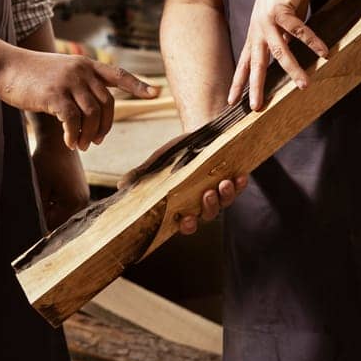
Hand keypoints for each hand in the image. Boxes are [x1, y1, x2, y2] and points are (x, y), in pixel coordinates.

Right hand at [0, 52, 155, 150]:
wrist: (5, 67)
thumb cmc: (32, 74)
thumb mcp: (61, 72)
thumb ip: (79, 84)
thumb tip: (92, 110)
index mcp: (87, 64)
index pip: (119, 75)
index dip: (139, 85)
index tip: (157, 93)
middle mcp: (82, 70)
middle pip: (107, 103)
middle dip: (105, 126)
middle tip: (96, 141)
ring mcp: (69, 82)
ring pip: (92, 114)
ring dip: (89, 134)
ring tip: (82, 145)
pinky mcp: (55, 95)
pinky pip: (73, 120)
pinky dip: (73, 135)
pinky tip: (69, 143)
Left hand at [29, 123, 90, 228]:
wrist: (58, 140)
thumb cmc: (46, 162)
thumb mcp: (39, 187)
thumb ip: (39, 210)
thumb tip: (37, 231)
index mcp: (75, 204)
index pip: (53, 226)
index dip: (38, 223)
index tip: (29, 213)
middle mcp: (83, 203)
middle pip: (58, 221)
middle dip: (45, 215)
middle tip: (35, 200)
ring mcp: (83, 197)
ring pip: (60, 213)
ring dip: (49, 208)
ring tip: (42, 191)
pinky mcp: (79, 191)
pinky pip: (64, 205)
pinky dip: (54, 201)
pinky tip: (48, 188)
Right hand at [118, 135, 247, 236]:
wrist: (197, 135)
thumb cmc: (174, 155)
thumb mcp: (156, 164)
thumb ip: (141, 175)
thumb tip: (120, 185)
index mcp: (183, 205)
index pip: (185, 224)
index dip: (187, 225)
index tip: (185, 220)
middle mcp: (203, 204)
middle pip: (208, 215)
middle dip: (209, 207)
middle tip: (207, 194)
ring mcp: (219, 193)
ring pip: (225, 202)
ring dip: (225, 195)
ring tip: (222, 183)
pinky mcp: (232, 179)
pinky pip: (238, 187)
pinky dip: (240, 184)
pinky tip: (240, 176)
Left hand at [227, 0, 328, 110]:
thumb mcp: (277, 22)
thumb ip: (280, 39)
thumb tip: (286, 58)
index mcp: (255, 35)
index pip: (244, 64)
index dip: (238, 83)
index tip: (232, 102)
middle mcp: (258, 30)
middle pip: (256, 64)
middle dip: (255, 86)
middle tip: (257, 107)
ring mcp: (268, 21)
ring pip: (280, 51)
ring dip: (293, 69)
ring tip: (304, 85)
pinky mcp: (282, 10)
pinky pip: (299, 31)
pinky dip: (312, 42)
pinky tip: (324, 52)